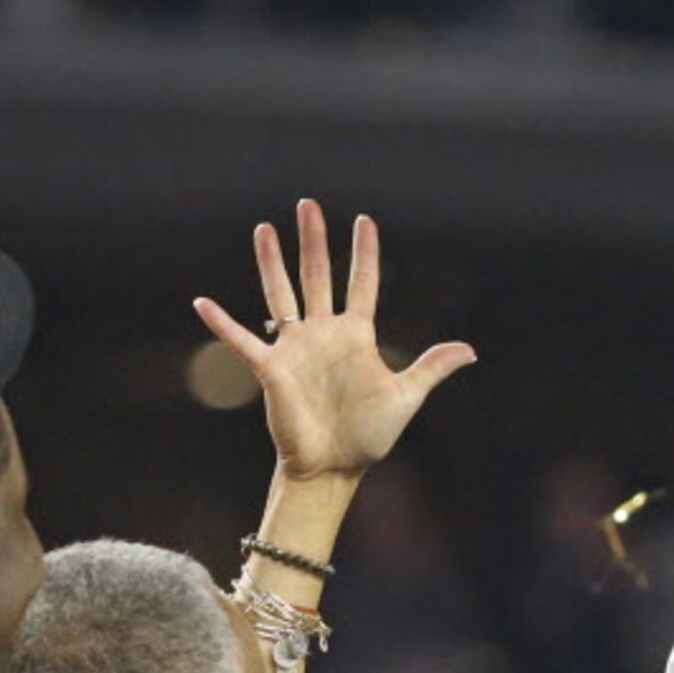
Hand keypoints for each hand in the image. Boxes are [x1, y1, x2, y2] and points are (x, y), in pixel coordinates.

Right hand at [193, 201, 475, 483]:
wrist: (334, 468)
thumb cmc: (368, 435)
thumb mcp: (405, 396)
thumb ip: (431, 368)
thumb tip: (470, 350)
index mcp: (357, 336)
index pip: (362, 284)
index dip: (365, 254)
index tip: (365, 221)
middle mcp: (324, 334)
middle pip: (317, 276)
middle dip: (314, 242)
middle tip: (308, 205)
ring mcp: (296, 348)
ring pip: (281, 295)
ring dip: (272, 263)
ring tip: (266, 229)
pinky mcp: (271, 369)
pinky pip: (243, 341)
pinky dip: (222, 324)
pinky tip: (203, 303)